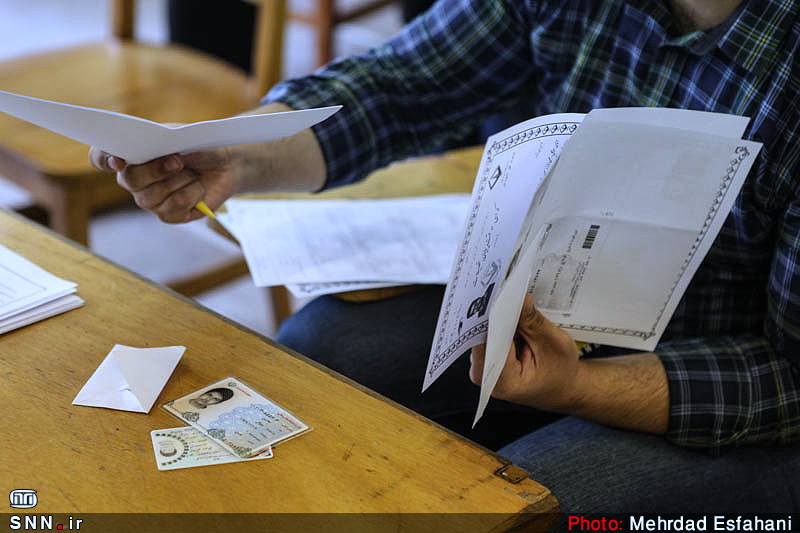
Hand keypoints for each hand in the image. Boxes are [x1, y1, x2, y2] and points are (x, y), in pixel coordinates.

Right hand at [89, 147, 240, 222]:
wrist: (225, 164)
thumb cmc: (199, 146)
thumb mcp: (186, 137)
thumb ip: (171, 142)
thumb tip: (168, 155)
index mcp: (131, 155)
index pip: (100, 158)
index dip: (103, 159)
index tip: (118, 160)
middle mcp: (134, 180)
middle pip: (129, 180)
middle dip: (155, 170)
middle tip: (178, 161)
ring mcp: (150, 200)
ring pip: (151, 197)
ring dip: (179, 181)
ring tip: (193, 174)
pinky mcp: (169, 215)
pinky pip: (173, 208)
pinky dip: (191, 195)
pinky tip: (199, 189)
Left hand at [469, 294, 582, 411]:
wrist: (561, 388)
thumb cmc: (560, 374)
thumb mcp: (554, 344)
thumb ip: (534, 322)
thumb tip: (520, 299)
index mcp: (504, 382)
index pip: (489, 343)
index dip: (494, 317)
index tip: (503, 296)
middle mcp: (487, 378)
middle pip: (483, 337)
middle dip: (497, 315)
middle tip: (510, 293)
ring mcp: (484, 368)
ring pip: (484, 334)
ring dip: (498, 318)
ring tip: (514, 305)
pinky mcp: (485, 359)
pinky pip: (488, 336)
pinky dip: (500, 325)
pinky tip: (512, 317)